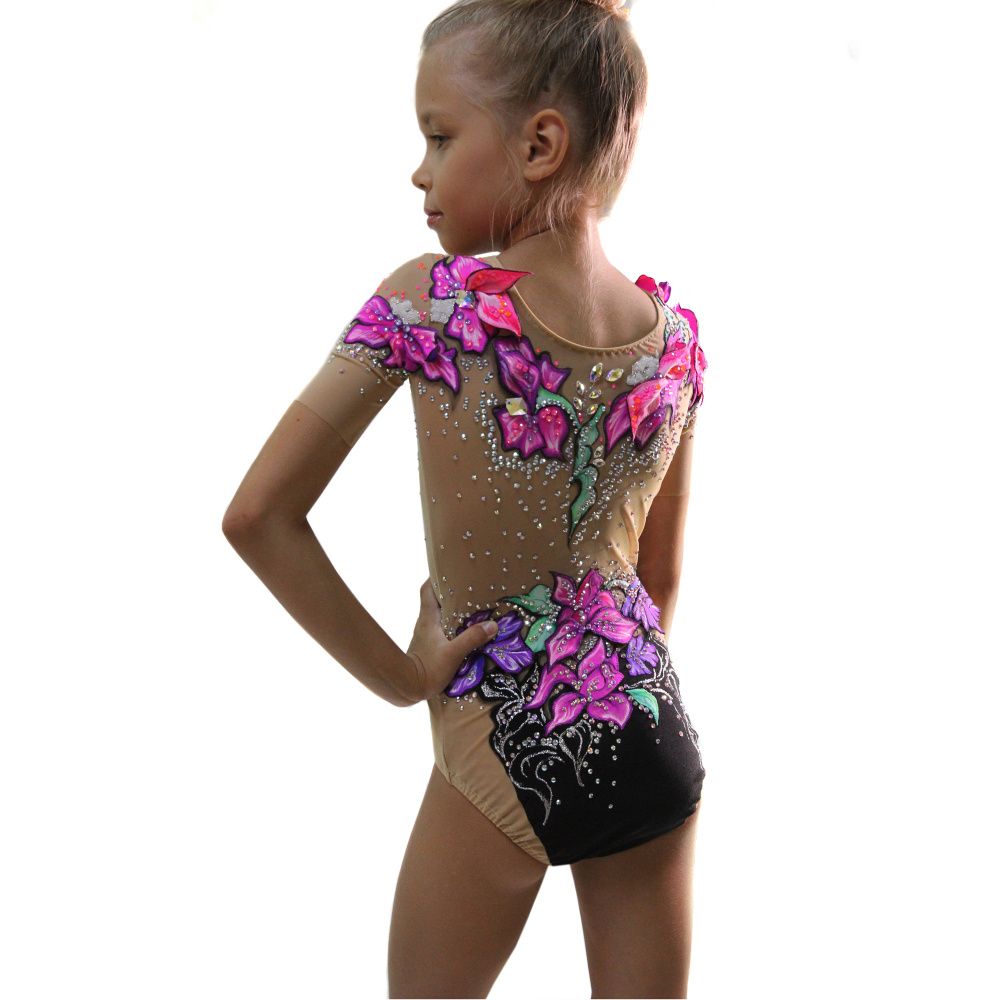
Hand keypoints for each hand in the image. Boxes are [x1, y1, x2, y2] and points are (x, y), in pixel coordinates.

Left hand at [400, 577, 497, 704]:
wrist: (405, 689)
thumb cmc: (427, 669)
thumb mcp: (453, 654)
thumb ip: (472, 639)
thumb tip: (492, 625)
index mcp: (428, 618)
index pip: (427, 590)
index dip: (436, 578)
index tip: (451, 571)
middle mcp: (424, 624)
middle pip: (435, 601)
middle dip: (451, 594)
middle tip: (470, 591)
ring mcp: (424, 636)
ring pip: (438, 616)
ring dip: (452, 612)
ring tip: (472, 611)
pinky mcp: (427, 648)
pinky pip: (440, 630)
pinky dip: (451, 627)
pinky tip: (464, 634)